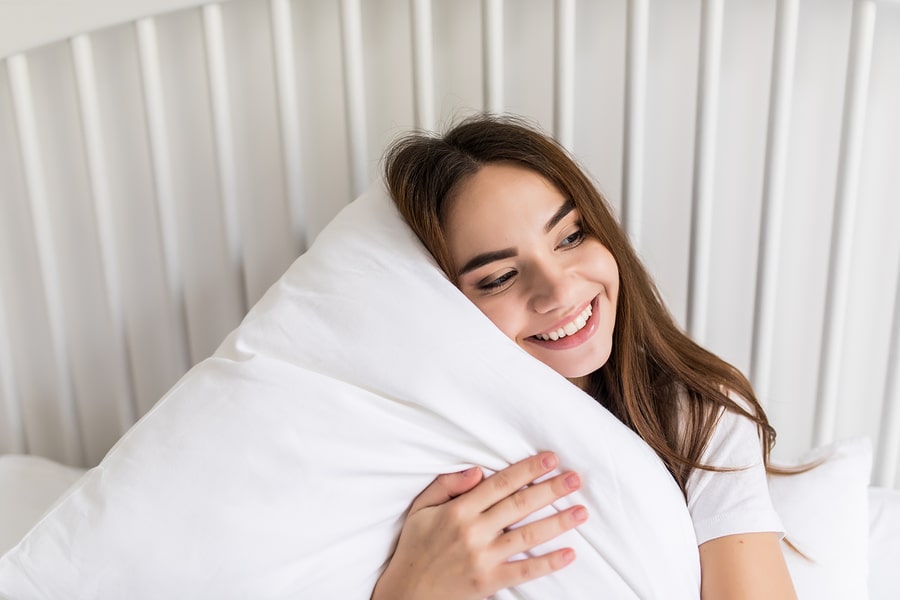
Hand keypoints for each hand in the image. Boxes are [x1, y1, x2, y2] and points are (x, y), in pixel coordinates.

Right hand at [371, 452, 587, 599]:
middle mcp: (473, 531)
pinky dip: (548, 563)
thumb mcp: (420, 509)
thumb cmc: (415, 548)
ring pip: (528, 535)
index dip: (527, 469)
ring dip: (558, 521)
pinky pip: (524, 570)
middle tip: (575, 478)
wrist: (406, 593)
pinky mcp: (489, 582)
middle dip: (550, 489)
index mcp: (458, 510)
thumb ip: (446, 485)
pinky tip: (569, 553)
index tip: (550, 459)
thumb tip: (477, 470)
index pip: (500, 484)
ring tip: (582, 511)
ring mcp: (483, 557)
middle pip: (519, 505)